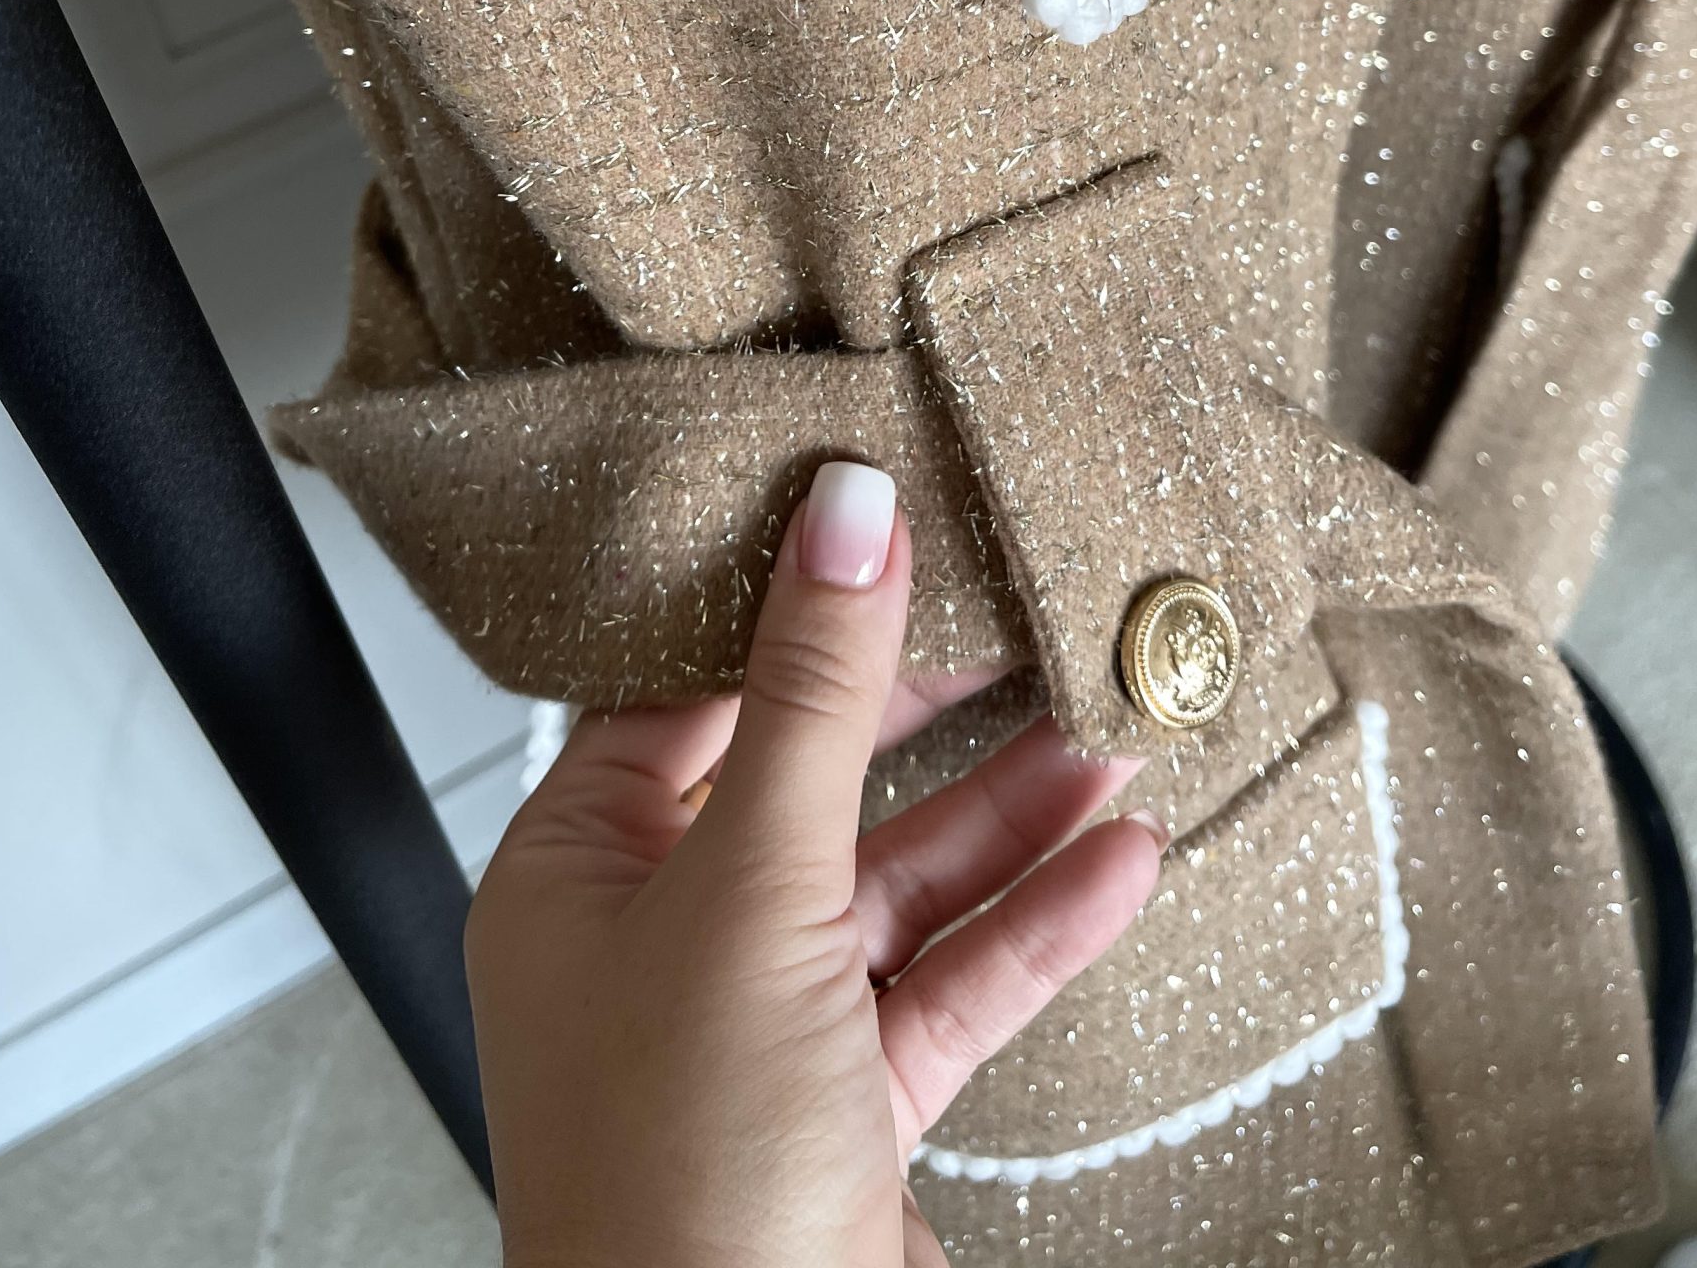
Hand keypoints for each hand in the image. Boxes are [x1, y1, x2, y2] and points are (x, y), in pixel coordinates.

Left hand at [466, 461, 1164, 1267]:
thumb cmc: (679, 1183)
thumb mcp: (751, 897)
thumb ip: (812, 701)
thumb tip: (845, 513)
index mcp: (579, 877)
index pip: (686, 696)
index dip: (786, 613)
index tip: (884, 529)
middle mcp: (659, 944)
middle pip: (807, 780)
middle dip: (925, 711)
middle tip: (1016, 617)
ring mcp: (758, 1030)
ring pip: (896, 882)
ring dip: (1006, 814)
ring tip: (1107, 724)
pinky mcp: (849, 1108)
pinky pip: (950, 985)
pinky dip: (1033, 926)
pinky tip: (1118, 863)